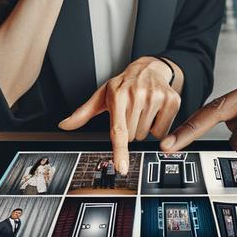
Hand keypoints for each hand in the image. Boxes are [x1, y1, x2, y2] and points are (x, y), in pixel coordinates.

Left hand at [58, 57, 181, 173]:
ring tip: (142, 110)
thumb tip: (65, 125)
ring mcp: (156, 97)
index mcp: (118, 96)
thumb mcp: (102, 96)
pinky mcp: (171, 101)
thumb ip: (83, 113)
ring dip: (143, 128)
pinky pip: (161, 131)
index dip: (120, 151)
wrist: (148, 68)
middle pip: (132, 137)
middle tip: (130, 113)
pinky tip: (154, 112)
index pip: (118, 130)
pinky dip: (157, 126)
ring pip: (146, 135)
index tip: (121, 167)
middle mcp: (137, 95)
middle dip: (130, 129)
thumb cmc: (123, 85)